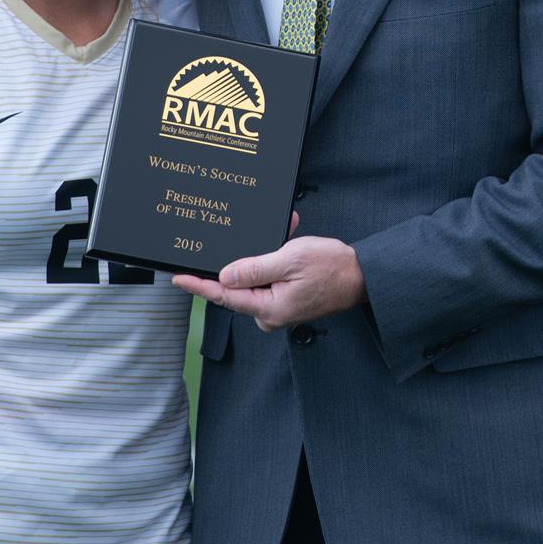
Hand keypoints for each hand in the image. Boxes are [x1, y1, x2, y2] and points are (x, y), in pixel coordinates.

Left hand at [172, 236, 365, 331]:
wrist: (364, 276)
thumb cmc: (332, 268)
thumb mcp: (290, 260)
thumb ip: (254, 269)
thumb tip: (225, 275)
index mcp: (268, 308)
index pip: (223, 296)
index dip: (198, 284)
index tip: (177, 277)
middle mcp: (271, 313)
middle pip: (238, 287)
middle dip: (239, 257)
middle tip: (234, 234)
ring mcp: (280, 308)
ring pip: (257, 278)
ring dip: (263, 253)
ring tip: (282, 230)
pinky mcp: (288, 300)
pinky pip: (272, 278)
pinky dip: (276, 258)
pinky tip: (286, 237)